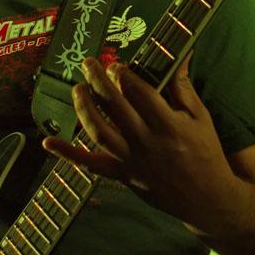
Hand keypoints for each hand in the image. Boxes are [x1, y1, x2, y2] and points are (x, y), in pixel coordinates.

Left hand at [41, 54, 246, 234]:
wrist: (207, 199)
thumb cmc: (206, 153)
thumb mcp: (200, 117)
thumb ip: (183, 87)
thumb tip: (179, 55)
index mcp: (168, 125)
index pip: (139, 92)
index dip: (123, 75)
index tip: (116, 64)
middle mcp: (146, 142)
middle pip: (115, 107)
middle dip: (99, 81)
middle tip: (89, 63)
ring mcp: (131, 162)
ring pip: (99, 132)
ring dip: (84, 108)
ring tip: (77, 88)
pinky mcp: (122, 176)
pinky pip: (90, 165)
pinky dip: (67, 154)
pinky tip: (48, 142)